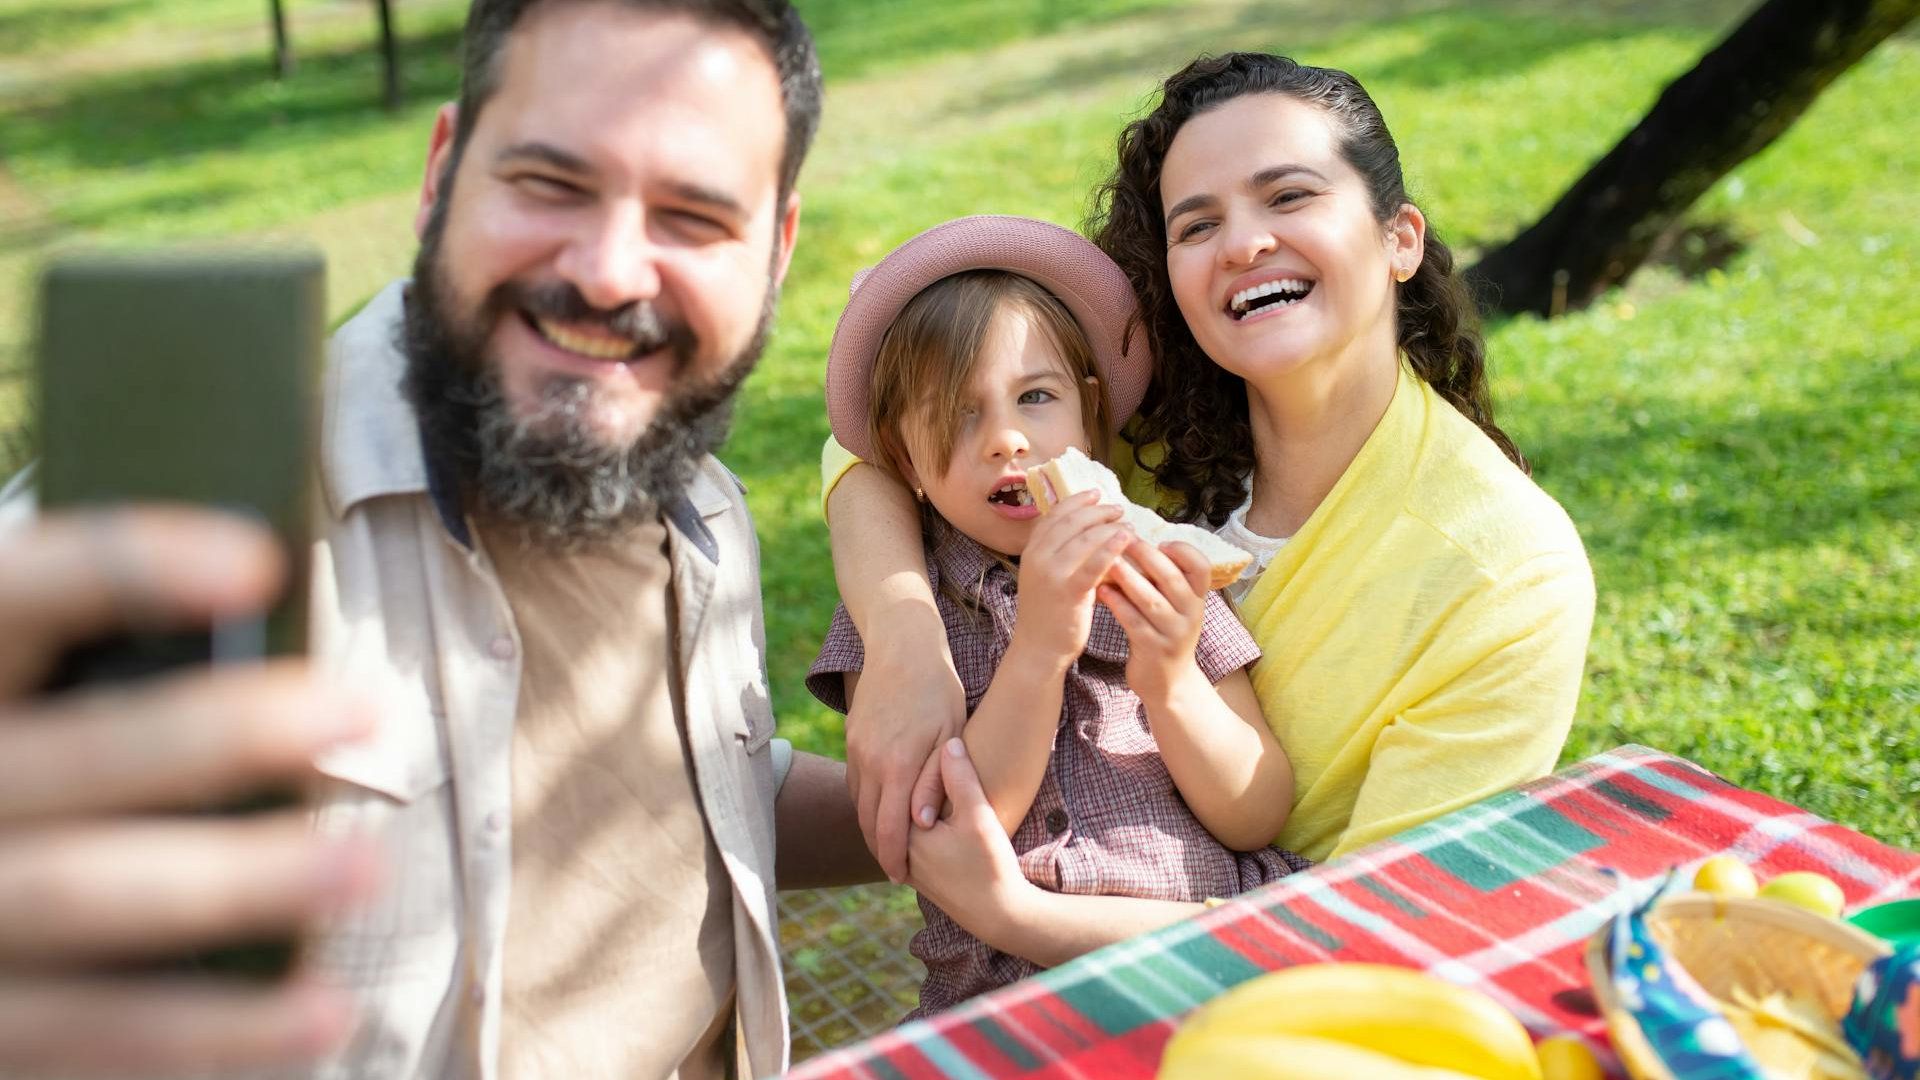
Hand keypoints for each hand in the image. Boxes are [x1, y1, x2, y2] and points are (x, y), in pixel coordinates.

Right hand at [0, 507, 376, 1075]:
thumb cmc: (15, 770)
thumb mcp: (21, 702)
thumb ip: (95, 669)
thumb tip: (283, 636)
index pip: (19, 598)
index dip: (127, 568)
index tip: (258, 559)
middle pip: (77, 760)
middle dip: (223, 733)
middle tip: (366, 707)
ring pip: (88, 901)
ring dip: (241, 885)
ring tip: (367, 867)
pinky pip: (90, 1039)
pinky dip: (215, 1034)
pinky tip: (322, 1016)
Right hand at [844, 638, 965, 882]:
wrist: (902, 648)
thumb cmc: (939, 691)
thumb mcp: (950, 736)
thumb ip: (936, 783)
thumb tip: (922, 825)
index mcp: (897, 766)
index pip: (890, 829)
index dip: (894, 859)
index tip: (902, 878)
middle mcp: (869, 762)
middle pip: (868, 822)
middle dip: (880, 850)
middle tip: (898, 871)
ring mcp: (856, 749)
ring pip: (858, 803)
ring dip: (871, 827)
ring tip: (891, 846)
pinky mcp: (851, 738)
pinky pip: (854, 781)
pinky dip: (866, 802)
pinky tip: (881, 809)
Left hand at [906, 739, 1037, 947]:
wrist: (1000, 915)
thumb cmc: (990, 865)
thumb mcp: (979, 816)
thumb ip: (961, 779)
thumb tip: (949, 742)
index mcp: (905, 835)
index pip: (895, 787)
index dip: (904, 759)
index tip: (913, 733)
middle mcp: (899, 851)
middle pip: (894, 805)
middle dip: (898, 778)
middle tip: (905, 742)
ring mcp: (909, 866)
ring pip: (900, 823)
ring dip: (904, 799)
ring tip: (913, 767)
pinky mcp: (923, 875)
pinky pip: (909, 837)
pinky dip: (912, 819)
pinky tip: (927, 802)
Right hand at [1010, 491, 1128, 665]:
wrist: (1038, 648)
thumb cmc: (1048, 613)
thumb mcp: (1046, 576)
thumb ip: (1060, 553)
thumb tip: (1088, 530)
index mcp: (1031, 550)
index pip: (1055, 514)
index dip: (1078, 501)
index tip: (1097, 494)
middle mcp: (1037, 557)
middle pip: (1071, 521)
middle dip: (1098, 511)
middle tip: (1119, 509)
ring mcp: (1051, 574)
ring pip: (1084, 538)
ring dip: (1110, 527)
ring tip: (1129, 525)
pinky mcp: (1068, 591)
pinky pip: (1093, 564)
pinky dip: (1111, 548)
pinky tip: (1126, 539)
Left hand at [1099, 538, 1210, 703]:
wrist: (1168, 683)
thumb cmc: (1164, 633)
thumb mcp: (1174, 607)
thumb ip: (1164, 580)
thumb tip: (1137, 540)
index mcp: (1198, 599)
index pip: (1202, 567)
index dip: (1184, 551)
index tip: (1161, 542)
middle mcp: (1191, 615)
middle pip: (1172, 579)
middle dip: (1147, 557)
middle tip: (1123, 540)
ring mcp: (1174, 634)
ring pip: (1151, 600)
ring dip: (1128, 579)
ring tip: (1108, 562)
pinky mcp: (1154, 650)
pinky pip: (1134, 622)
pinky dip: (1118, 605)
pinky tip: (1102, 592)